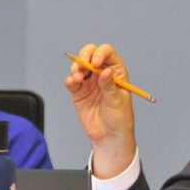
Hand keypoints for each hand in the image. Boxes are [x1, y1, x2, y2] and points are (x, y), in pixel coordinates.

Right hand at [64, 43, 136, 177]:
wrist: (109, 135)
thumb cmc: (119, 117)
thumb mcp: (117, 101)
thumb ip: (109, 86)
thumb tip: (105, 71)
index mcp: (116, 71)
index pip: (107, 53)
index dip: (100, 53)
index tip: (95, 63)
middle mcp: (101, 72)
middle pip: (90, 54)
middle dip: (84, 56)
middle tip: (83, 65)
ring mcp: (89, 81)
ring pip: (79, 66)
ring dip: (76, 68)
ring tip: (78, 78)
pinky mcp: (78, 92)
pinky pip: (71, 81)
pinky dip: (70, 80)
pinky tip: (72, 82)